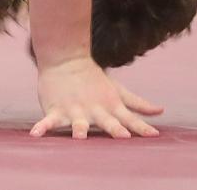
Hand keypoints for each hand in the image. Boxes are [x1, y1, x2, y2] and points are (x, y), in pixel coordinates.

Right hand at [30, 56, 162, 138]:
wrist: (64, 58)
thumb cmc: (93, 80)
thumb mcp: (117, 91)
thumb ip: (137, 104)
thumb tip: (161, 111)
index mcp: (110, 106)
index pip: (129, 118)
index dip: (141, 127)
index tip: (153, 135)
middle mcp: (94, 109)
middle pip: (106, 121)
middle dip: (114, 129)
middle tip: (122, 136)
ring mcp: (74, 110)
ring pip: (77, 123)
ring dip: (79, 129)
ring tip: (79, 137)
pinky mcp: (56, 109)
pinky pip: (48, 121)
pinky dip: (42, 127)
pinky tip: (36, 135)